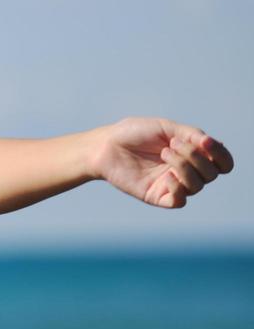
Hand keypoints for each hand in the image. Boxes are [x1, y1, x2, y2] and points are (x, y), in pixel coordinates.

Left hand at [89, 117, 233, 207]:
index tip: (205, 142)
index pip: (222, 162)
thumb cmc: (133, 134)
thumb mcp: (165, 127)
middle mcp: (185, 171)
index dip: (221, 155)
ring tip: (164, 153)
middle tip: (172, 144)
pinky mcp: (157, 196)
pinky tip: (166, 176)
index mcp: (191, 154)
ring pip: (198, 185)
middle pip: (212, 173)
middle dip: (196, 156)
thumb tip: (210, 143)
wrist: (105, 145)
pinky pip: (180, 200)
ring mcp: (172, 184)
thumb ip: (190, 134)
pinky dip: (179, 188)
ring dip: (185, 166)